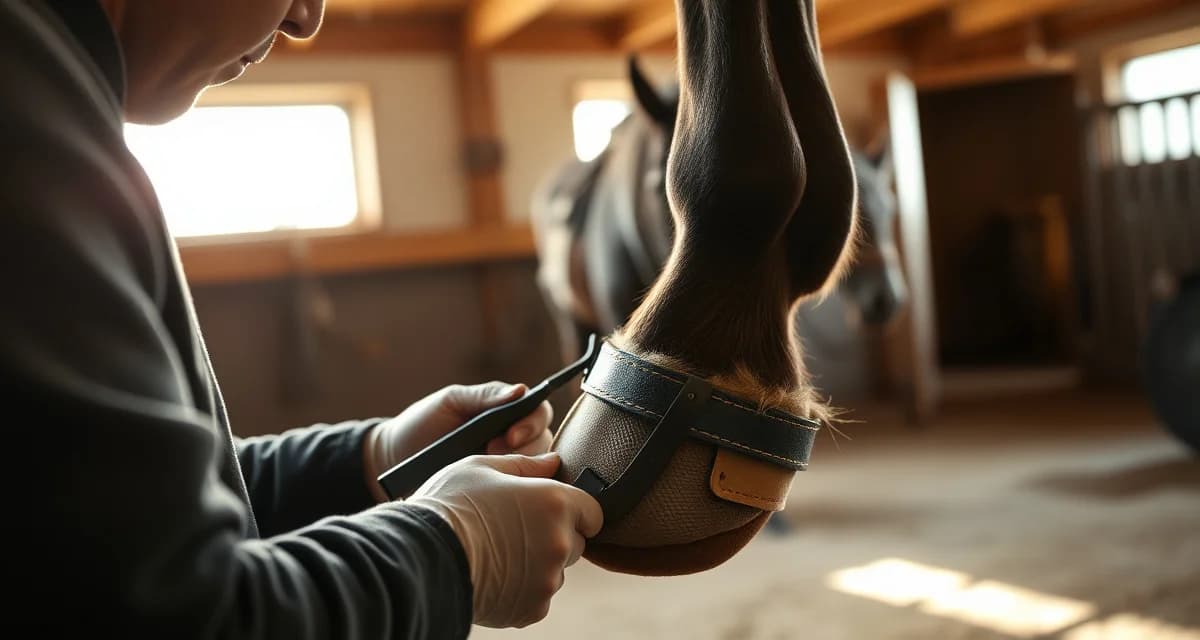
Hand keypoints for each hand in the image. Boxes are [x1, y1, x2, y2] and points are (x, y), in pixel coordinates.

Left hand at [365, 382, 554, 500]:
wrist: (394, 458)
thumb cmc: (424, 423)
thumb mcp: (451, 402)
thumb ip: (485, 395)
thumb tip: (521, 390)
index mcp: (507, 412)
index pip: (538, 413)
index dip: (531, 424)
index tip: (510, 436)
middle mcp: (514, 439)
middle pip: (544, 443)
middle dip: (523, 451)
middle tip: (491, 454)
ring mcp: (506, 466)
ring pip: (535, 470)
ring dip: (517, 472)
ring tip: (485, 471)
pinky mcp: (497, 492)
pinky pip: (518, 492)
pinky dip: (511, 491)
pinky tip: (493, 491)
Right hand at [406, 453, 603, 627]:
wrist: (421, 556)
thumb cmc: (449, 504)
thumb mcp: (482, 467)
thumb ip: (526, 464)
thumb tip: (554, 462)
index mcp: (555, 502)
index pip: (592, 511)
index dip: (574, 509)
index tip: (552, 510)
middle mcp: (560, 542)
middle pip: (576, 542)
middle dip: (555, 536)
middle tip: (516, 529)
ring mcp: (548, 579)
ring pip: (556, 571)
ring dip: (538, 564)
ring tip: (498, 552)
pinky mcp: (532, 609)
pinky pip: (538, 597)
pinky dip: (523, 590)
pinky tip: (494, 575)